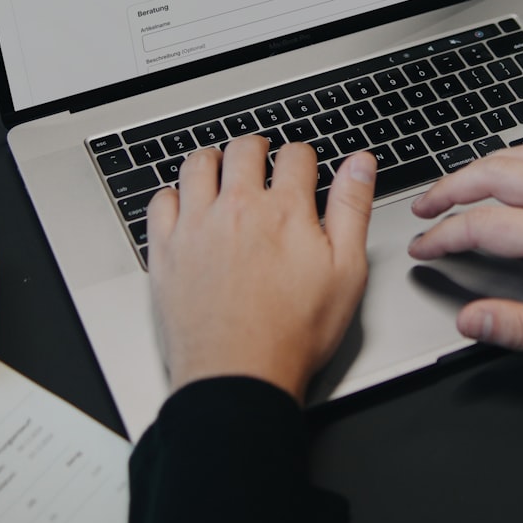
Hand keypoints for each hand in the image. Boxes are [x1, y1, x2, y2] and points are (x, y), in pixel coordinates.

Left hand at [146, 137, 376, 400]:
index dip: (302, 156)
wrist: (239, 374)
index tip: (301, 165)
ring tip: (221, 170)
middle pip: (243, 150)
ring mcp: (196, 226)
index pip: (295, 156)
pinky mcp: (166, 250)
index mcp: (285, 211)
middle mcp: (237, 208)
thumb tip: (360, 164)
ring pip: (198, 165)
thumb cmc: (293, 333)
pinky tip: (185, 206)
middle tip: (260, 156)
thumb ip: (352, 210)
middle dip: (257, 148)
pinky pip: (161, 201)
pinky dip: (174, 195)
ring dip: (213, 160)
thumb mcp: (346, 272)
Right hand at [408, 145, 522, 369]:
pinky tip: (512, 174)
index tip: (425, 249)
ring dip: (483, 166)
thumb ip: (521, 329)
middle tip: (425, 208)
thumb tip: (471, 320)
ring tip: (457, 187)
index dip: (445, 236)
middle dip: (451, 187)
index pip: (487, 225)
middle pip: (498, 173)